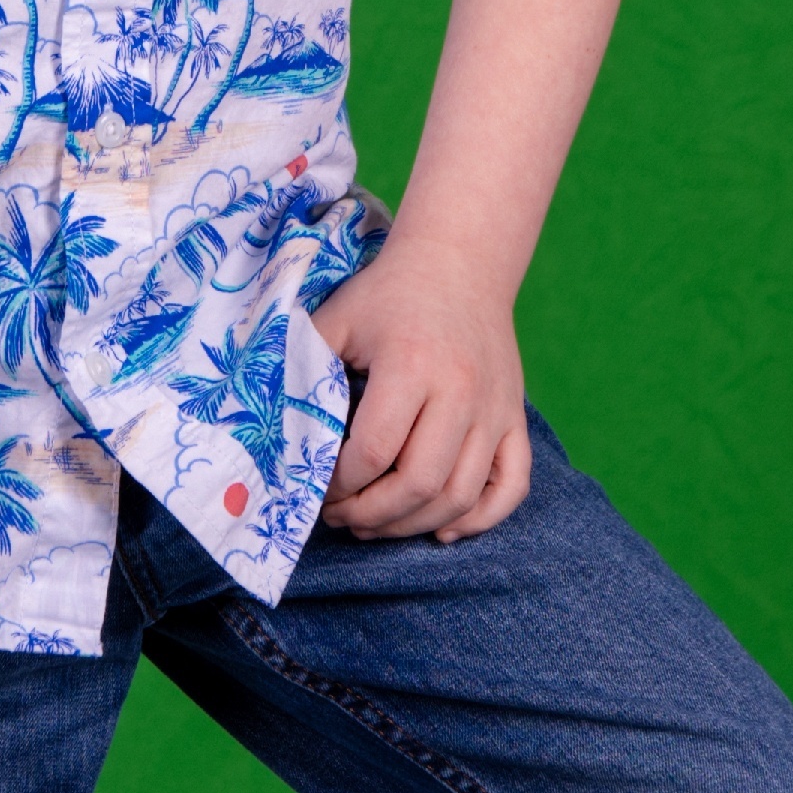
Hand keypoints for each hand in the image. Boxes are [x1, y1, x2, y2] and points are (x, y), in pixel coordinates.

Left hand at [310, 246, 530, 543]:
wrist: (459, 263)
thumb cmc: (389, 294)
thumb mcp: (338, 317)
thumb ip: (303, 365)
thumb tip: (277, 427)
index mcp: (411, 365)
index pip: (374, 450)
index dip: (339, 483)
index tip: (317, 486)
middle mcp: (461, 392)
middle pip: (419, 483)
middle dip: (371, 514)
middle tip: (339, 516)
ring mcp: (495, 410)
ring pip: (462, 495)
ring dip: (413, 525)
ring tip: (373, 525)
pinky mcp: (515, 419)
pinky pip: (511, 487)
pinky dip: (480, 518)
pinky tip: (442, 528)